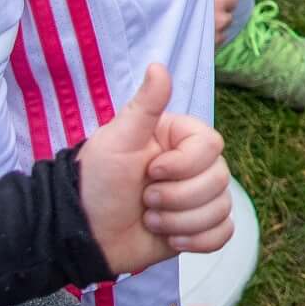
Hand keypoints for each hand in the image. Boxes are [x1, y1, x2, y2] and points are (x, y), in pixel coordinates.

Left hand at [73, 64, 232, 275]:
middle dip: (177, 198)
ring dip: (179, 221)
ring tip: (149, 219)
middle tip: (144, 200)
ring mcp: (198, 199)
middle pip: (220, 180)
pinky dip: (197, 240)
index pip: (213, 146)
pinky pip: (222, 234)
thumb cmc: (96, 181)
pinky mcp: (197, 228)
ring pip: (221, 208)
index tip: (150, 171)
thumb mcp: (118, 139)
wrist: (82, 231)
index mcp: (181, 140)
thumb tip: (157, 65)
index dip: (184, 165)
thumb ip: (145, 105)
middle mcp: (194, 167)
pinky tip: (169, 238)